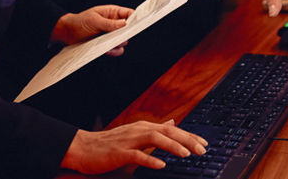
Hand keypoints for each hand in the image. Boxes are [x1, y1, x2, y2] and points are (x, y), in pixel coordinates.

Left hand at [50, 5, 133, 53]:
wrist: (67, 33)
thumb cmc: (79, 22)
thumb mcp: (94, 20)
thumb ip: (109, 23)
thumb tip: (124, 24)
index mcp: (112, 13)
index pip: (129, 14)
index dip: (136, 18)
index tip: (139, 23)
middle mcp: (114, 24)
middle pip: (128, 29)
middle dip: (126, 34)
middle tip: (121, 37)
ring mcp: (110, 34)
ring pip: (123, 41)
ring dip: (118, 43)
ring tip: (109, 43)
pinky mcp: (106, 44)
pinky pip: (116, 49)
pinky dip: (114, 51)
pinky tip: (107, 50)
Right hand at [60, 119, 206, 173]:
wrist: (83, 148)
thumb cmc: (110, 144)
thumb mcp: (135, 133)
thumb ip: (155, 129)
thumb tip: (173, 122)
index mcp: (144, 127)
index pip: (171, 130)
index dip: (189, 136)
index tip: (204, 143)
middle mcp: (138, 130)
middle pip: (167, 132)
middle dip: (187, 140)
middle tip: (203, 149)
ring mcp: (129, 141)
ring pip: (155, 139)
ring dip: (172, 146)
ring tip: (187, 154)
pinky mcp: (119, 153)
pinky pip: (137, 155)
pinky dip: (150, 159)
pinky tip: (161, 164)